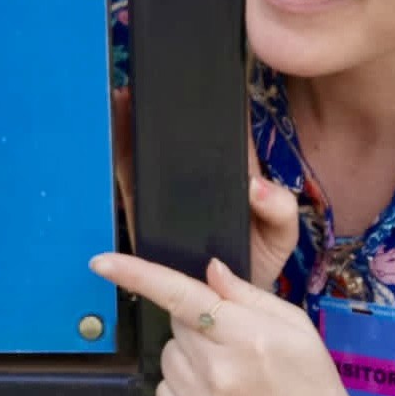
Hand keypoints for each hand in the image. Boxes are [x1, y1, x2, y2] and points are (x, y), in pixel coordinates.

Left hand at [89, 252, 354, 395]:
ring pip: (167, 356)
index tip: (101, 262)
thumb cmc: (310, 380)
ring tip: (227, 373)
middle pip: (176, 324)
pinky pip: (164, 390)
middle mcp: (220, 370)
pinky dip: (182, 386)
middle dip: (198, 324)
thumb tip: (209, 270)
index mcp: (248, 336)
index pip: (182, 296)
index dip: (138, 275)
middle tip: (232, 342)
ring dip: (188, 356)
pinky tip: (216, 395)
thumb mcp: (294, 325)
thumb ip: (248, 295)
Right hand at [111, 88, 299, 289]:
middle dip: (167, 108)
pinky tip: (114, 129)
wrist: (220, 311)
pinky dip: (119, 153)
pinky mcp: (144, 209)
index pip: (226, 133)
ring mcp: (170, 193)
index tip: (203, 84)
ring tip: (128, 96)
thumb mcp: (279, 237)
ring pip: (151, 151)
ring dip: (138, 123)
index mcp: (235, 176)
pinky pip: (129, 178)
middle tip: (155, 86)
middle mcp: (200, 179)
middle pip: (182, 136)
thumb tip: (257, 185)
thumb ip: (280, 211)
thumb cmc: (254, 265)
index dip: (215, 105)